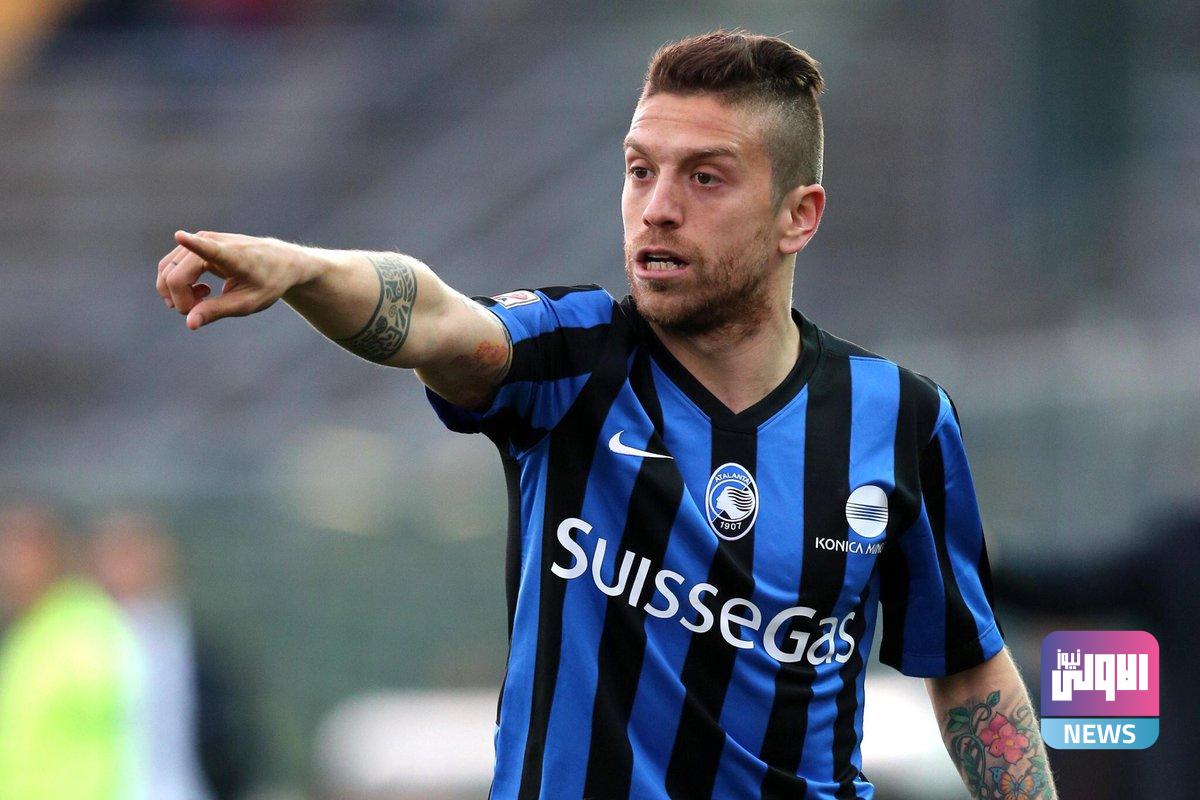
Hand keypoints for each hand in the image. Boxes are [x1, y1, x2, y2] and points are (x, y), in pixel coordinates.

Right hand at [156, 231, 316, 329]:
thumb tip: (189, 323)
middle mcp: (210, 241)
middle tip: (203, 311)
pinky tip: (200, 292)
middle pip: (174, 276)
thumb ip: (216, 311)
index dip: (192, 244)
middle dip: (181, 301)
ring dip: (177, 294)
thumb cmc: (267, 283)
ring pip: (166, 272)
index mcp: (231, 255)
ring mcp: (198, 240)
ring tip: (204, 300)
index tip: (181, 236)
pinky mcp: (191, 244)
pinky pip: (169, 268)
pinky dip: (176, 286)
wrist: (279, 262)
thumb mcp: (246, 303)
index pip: (208, 248)